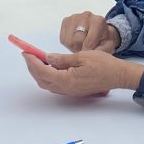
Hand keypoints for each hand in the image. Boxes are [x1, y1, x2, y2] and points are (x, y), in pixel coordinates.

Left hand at [23, 50, 143, 96]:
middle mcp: (66, 89)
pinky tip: (49, 66)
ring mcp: (70, 91)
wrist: (118, 75)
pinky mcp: (73, 90)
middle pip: (42, 80)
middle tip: (28, 54)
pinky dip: (47, 76)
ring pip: (47, 84)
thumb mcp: (82, 56)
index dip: (32, 62)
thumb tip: (47, 58)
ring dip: (39, 72)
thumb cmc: (103, 64)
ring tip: (36, 59)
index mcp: (67, 80)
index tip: (26, 52)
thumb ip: (62, 59)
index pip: (43, 72)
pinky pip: (55, 85)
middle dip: (32, 67)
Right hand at [60, 12, 120, 52]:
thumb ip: (101, 51)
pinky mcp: (66, 21)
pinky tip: (76, 42)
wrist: (101, 30)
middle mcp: (86, 16)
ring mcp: (74, 17)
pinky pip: (63, 38)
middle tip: (86, 50)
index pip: (88, 42)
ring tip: (82, 46)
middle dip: (81, 49)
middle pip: (77, 40)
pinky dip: (68, 43)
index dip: (88, 51)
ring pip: (68, 40)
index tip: (89, 55)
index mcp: (98, 21)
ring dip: (74, 47)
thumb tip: (87, 53)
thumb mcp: (108, 46)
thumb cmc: (104, 39)